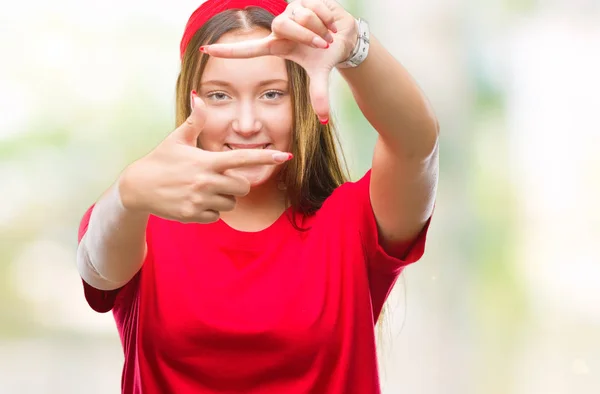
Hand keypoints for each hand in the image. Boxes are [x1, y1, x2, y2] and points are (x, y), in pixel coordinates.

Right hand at [119, 94, 292, 222]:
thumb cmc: (160, 160)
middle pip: (243, 187)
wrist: (136, 187)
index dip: (265, 158)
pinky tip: (194, 202)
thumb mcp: (177, 138)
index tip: (285, 157)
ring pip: (230, 205)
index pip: (242, 158)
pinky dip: (210, 212)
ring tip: (202, 190)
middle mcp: (206, 181)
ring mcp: (200, 199)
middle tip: (217, 180)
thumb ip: (195, 121)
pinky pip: (216, 217)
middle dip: (235, 185)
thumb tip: (199, 97)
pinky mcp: (193, 215)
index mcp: (206, 161)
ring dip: (222, 200)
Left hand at [202, 0, 356, 121]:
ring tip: (327, 34)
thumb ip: (319, 95)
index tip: (205, 50)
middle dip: (308, 36)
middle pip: (284, 26)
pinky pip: (314, 9)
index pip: (248, 49)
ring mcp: (289, 12)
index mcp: (277, 46)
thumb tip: (324, 120)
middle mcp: (279, 28)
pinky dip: (328, 19)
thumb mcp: (320, 74)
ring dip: (320, 28)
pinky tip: (330, 23)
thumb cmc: (325, 55)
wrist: (345, 37)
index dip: (227, 51)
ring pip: (301, 17)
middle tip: (323, 44)